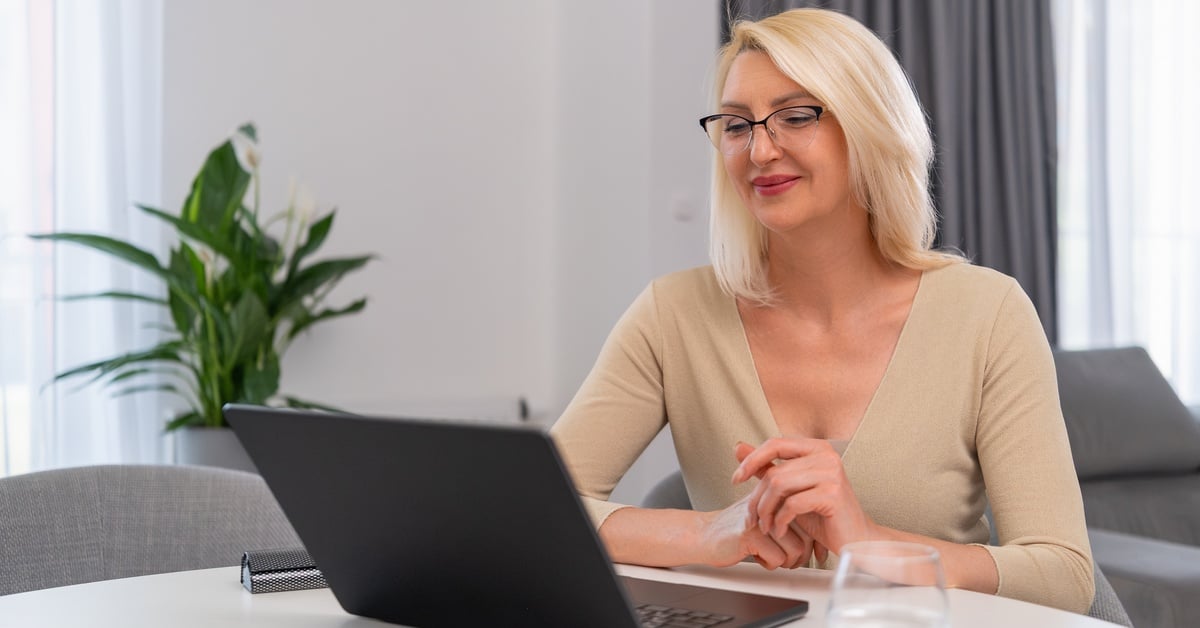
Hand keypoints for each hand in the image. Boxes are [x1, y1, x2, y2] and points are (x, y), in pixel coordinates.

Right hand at [697, 491, 814, 569]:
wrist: (705, 535)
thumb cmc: (737, 531)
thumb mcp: (766, 521)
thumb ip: (792, 525)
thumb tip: (820, 545)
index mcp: (778, 498)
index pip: (811, 520)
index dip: (812, 541)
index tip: (808, 552)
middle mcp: (772, 504)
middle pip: (807, 536)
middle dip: (800, 556)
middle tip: (785, 559)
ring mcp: (762, 518)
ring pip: (796, 549)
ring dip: (786, 562)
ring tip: (770, 557)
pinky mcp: (751, 534)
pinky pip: (778, 558)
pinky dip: (769, 564)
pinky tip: (757, 556)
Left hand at [732, 438, 873, 555]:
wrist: (854, 539)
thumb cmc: (823, 516)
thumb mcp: (791, 490)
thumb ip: (767, 468)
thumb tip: (737, 447)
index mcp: (816, 448)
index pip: (775, 443)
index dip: (751, 459)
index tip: (736, 479)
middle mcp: (826, 455)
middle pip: (774, 471)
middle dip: (756, 498)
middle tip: (751, 518)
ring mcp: (831, 473)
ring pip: (779, 485)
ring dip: (765, 510)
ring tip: (765, 526)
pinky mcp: (833, 494)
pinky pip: (792, 504)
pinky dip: (780, 520)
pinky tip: (779, 531)